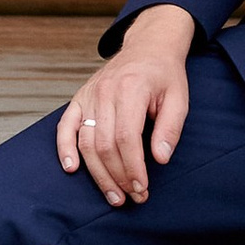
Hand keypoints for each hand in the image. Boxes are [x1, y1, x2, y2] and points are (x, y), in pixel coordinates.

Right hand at [58, 2, 196, 206]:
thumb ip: (170, 128)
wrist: (148, 46)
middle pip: (104, 144)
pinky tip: (71, 169)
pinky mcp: (79, 98)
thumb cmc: (165, 74)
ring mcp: (89, 95)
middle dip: (117, 176)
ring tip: (113, 195)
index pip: (127, 137)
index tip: (142, 188)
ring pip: (86, 141)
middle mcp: (105, 91)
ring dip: (98, 173)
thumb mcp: (179, 98)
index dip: (133, 167)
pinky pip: (65, 126)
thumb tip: (160, 160)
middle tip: (131, 198)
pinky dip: (64, 149)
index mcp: (131, 89)